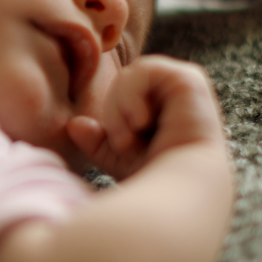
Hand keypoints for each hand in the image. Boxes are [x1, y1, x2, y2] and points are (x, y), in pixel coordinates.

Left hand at [65, 56, 225, 179]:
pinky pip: (143, 70)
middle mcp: (174, 93)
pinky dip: (131, 96)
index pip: (121, 92)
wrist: (179, 190)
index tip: (121, 147)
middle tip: (123, 144)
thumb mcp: (117, 157)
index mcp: (161, 106)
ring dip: (120, 108)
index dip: (113, 117)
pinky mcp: (187, 78)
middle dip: (114, 114)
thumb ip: (96, 140)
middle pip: (121, 82)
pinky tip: (140, 122)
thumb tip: (73, 125)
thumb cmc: (153, 177)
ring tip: (130, 137)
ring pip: (128, 76)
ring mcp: (182, 84)